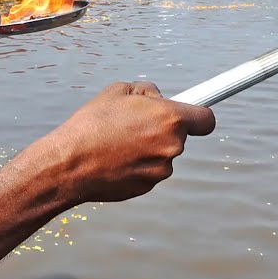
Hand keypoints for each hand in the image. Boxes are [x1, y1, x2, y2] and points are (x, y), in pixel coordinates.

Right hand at [34, 83, 214, 203]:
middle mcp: (171, 146)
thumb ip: (147, 92)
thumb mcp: (118, 92)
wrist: (70, 164)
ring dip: (148, 149)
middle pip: (179, 136)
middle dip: (161, 130)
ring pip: (162, 155)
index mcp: (170, 119)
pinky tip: (114, 159)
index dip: (199, 116)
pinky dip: (137, 165)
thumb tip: (157, 98)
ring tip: (118, 143)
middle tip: (134, 124)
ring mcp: (161, 170)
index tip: (193, 116)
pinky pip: (149, 171)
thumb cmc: (91, 126)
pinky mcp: (148, 186)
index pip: (206, 119)